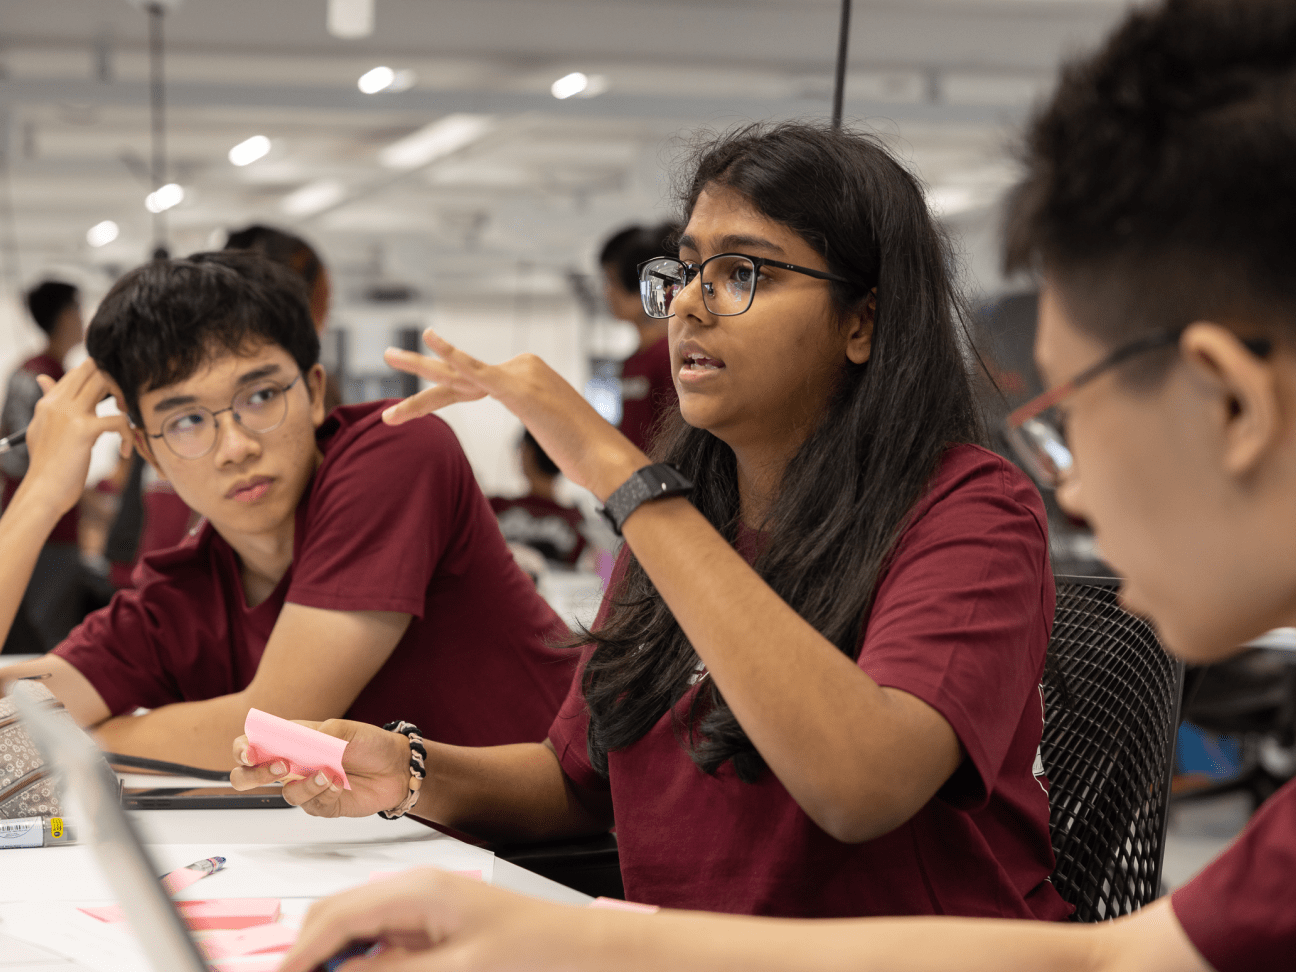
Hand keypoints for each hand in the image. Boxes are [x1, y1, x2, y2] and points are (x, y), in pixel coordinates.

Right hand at [14, 359, 131, 519]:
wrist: (43, 491)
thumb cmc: (47, 463)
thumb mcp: (42, 427)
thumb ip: (48, 402)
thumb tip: (43, 379)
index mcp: (50, 402)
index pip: (79, 370)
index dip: (102, 377)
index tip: (114, 398)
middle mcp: (58, 402)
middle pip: (93, 368)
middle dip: (116, 382)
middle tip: (124, 406)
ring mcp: (70, 414)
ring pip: (105, 381)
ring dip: (124, 398)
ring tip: (125, 422)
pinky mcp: (84, 429)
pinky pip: (119, 419)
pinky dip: (129, 435)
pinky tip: (125, 451)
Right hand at [229, 718, 409, 817]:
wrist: (398, 766)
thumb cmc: (369, 743)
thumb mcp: (348, 729)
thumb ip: (324, 733)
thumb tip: (304, 741)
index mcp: (291, 740)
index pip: (252, 744)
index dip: (243, 749)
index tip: (251, 752)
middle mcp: (292, 765)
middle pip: (249, 776)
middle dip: (254, 775)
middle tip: (280, 767)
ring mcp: (305, 786)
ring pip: (285, 794)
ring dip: (304, 785)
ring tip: (328, 773)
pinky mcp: (321, 805)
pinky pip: (311, 806)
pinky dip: (323, 794)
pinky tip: (339, 783)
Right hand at [280, 868, 599, 971]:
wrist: (580, 948)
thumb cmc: (535, 948)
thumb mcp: (457, 971)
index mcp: (417, 890)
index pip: (335, 918)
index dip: (299, 956)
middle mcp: (413, 890)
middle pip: (336, 919)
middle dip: (309, 955)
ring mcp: (421, 907)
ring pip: (353, 932)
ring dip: (334, 960)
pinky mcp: (431, 926)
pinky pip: (378, 943)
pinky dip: (360, 963)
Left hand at [382, 329, 649, 500]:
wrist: (604, 457)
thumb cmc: (584, 453)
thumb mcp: (553, 434)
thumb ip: (540, 424)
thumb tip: (544, 434)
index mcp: (525, 379)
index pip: (471, 386)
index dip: (438, 399)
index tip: (410, 411)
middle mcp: (522, 370)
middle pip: (460, 375)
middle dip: (422, 369)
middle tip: (389, 355)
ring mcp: (521, 376)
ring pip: (460, 375)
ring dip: (421, 367)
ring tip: (388, 355)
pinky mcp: (519, 389)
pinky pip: (478, 371)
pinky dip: (454, 355)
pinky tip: (430, 339)